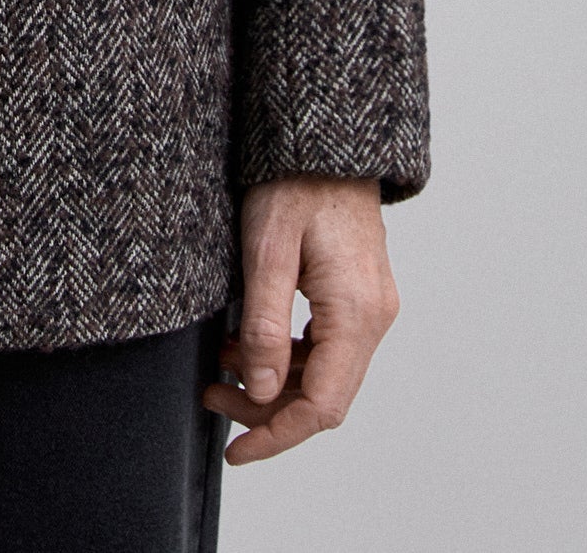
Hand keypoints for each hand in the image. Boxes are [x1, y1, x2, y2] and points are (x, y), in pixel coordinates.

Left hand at [204, 175, 399, 464]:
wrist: (324, 136)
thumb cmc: (295, 181)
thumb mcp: (267, 251)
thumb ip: (263, 326)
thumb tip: (259, 390)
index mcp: (356, 313)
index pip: (322, 406)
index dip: (276, 435)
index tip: (235, 450)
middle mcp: (374, 316)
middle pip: (325, 396)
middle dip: (267, 409)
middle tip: (212, 397)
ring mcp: (370, 304)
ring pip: (325, 373)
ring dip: (274, 381)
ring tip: (221, 366)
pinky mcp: (359, 292)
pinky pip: (327, 345)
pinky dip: (287, 354)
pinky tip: (248, 339)